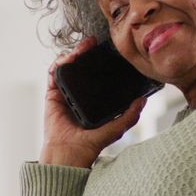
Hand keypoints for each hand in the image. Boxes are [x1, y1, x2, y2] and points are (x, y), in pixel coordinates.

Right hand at [41, 36, 146, 167]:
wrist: (69, 152)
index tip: (109, 51)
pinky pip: (54, 73)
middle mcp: (79, 94)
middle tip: (93, 43)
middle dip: (86, 52)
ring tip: (83, 47)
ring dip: (73, 53)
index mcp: (93, 99)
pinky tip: (68, 59)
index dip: (100, 61)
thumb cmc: (90, 144)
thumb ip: (130, 116)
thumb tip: (143, 100)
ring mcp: (65, 92)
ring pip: (67, 66)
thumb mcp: (116, 129)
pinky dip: (59, 63)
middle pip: (81, 66)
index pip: (96, 75)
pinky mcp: (53, 94)